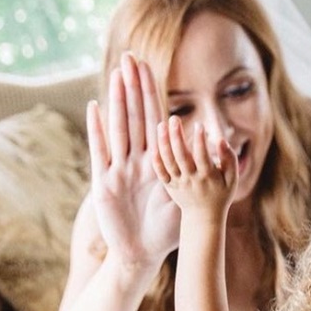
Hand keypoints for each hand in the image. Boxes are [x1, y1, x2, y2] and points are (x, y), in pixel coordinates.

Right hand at [87, 53, 180, 268]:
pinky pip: (101, 151)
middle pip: (135, 116)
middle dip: (134, 87)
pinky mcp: (104, 183)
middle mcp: (137, 160)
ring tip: (117, 73)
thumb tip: (215, 150)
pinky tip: (96, 106)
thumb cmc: (165, 231)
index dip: (151, 94)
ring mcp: (119, 169)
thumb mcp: (183, 199)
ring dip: (118, 100)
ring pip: (119, 127)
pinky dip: (98, 129)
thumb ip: (192, 175)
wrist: (142, 254)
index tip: (149, 66)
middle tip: (130, 57)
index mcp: (157, 161)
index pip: (155, 120)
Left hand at [153, 116, 238, 220]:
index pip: (203, 156)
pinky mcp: (169, 185)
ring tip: (162, 125)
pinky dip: (156, 159)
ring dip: (164, 143)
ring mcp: (179, 183)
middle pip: (181, 156)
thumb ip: (229, 158)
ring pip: (168, 161)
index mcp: (208, 176)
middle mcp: (191, 179)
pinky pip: (160, 172)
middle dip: (177, 136)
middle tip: (174, 118)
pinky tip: (155, 144)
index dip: (200, 141)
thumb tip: (221, 139)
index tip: (199, 124)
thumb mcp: (232, 179)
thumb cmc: (221, 193)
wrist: (203, 217)